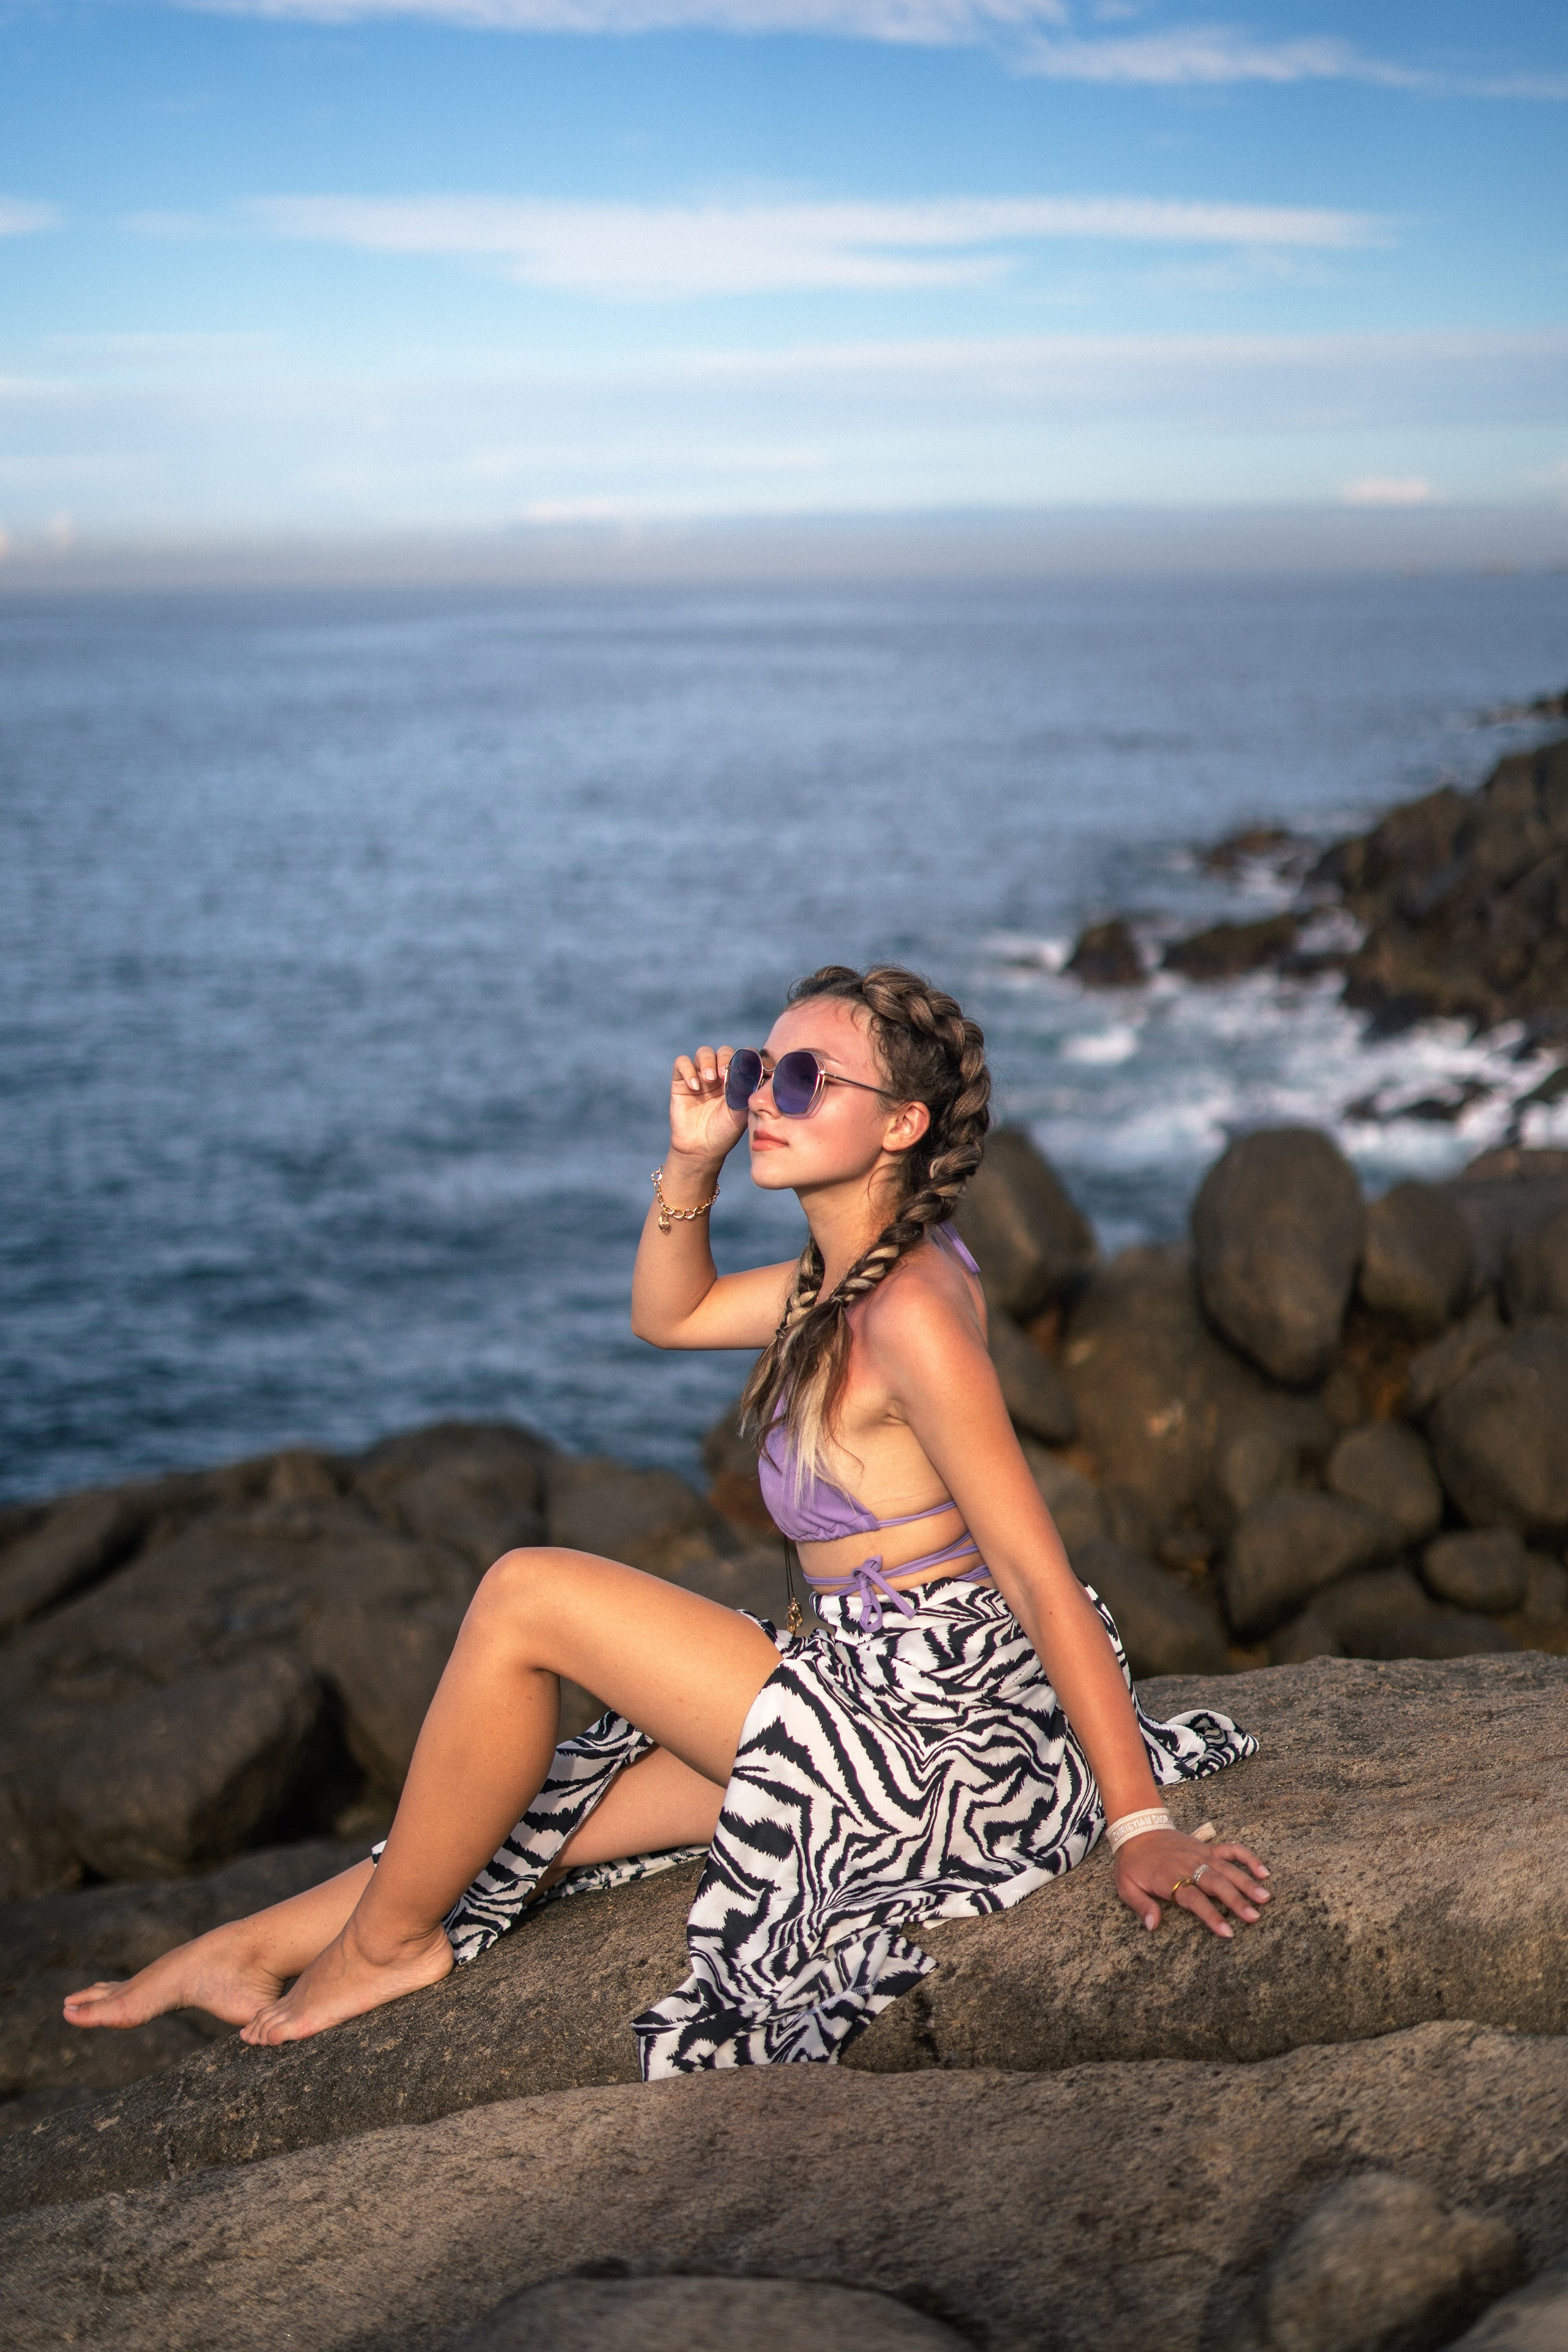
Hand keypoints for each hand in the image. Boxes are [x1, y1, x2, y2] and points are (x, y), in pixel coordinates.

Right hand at [667, 1046, 746, 1171]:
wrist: (701, 1148)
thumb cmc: (724, 1132)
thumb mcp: (741, 1113)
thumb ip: (748, 1092)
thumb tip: (760, 1072)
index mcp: (736, 1079)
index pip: (743, 1056)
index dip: (746, 1057)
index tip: (747, 1070)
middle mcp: (719, 1075)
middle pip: (723, 1051)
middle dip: (725, 1058)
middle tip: (725, 1074)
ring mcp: (699, 1076)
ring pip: (703, 1052)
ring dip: (707, 1061)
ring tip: (710, 1079)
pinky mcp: (681, 1081)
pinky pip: (682, 1063)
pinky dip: (688, 1070)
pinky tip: (695, 1086)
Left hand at [1114, 1832, 1270, 1939]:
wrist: (1137, 1828)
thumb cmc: (1132, 1862)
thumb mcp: (1125, 1885)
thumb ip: (1140, 1906)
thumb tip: (1153, 1926)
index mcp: (1170, 1878)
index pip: (1194, 1899)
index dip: (1211, 1915)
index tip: (1227, 1932)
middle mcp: (1189, 1865)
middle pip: (1216, 1883)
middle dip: (1236, 1901)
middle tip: (1254, 1917)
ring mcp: (1200, 1855)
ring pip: (1227, 1868)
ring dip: (1247, 1882)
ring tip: (1265, 1898)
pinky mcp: (1207, 1847)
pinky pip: (1231, 1849)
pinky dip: (1248, 1857)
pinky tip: (1264, 1871)